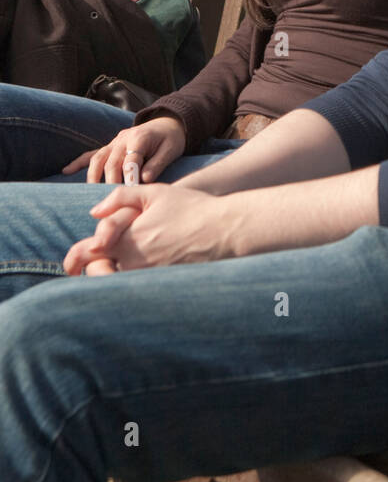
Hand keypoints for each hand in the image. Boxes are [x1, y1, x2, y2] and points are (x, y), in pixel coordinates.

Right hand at [62, 115, 185, 183]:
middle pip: (112, 162)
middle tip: (111, 199)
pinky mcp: (109, 146)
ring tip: (91, 193)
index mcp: (140, 138)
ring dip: (93, 176)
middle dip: (110, 181)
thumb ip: (158, 164)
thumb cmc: (170, 140)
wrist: (167, 124)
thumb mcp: (171, 150)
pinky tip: (66, 171)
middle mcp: (123, 139)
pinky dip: (78, 162)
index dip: (130, 176)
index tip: (129, 191)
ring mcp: (114, 142)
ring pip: (98, 159)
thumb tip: (145, 179)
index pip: (132, 159)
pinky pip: (91, 154)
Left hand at [63, 183, 233, 275]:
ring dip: (113, 279)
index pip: (87, 255)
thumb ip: (120, 197)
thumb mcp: (154, 192)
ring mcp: (150, 277)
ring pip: (118, 284)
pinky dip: (133, 286)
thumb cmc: (191, 208)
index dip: (74, 259)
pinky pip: (139, 289)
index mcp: (127, 240)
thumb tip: (93, 212)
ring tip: (116, 271)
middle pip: (99, 276)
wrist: (224, 230)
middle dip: (93, 272)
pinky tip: (140, 276)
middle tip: (93, 268)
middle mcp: (135, 263)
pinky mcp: (164, 284)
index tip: (70, 264)